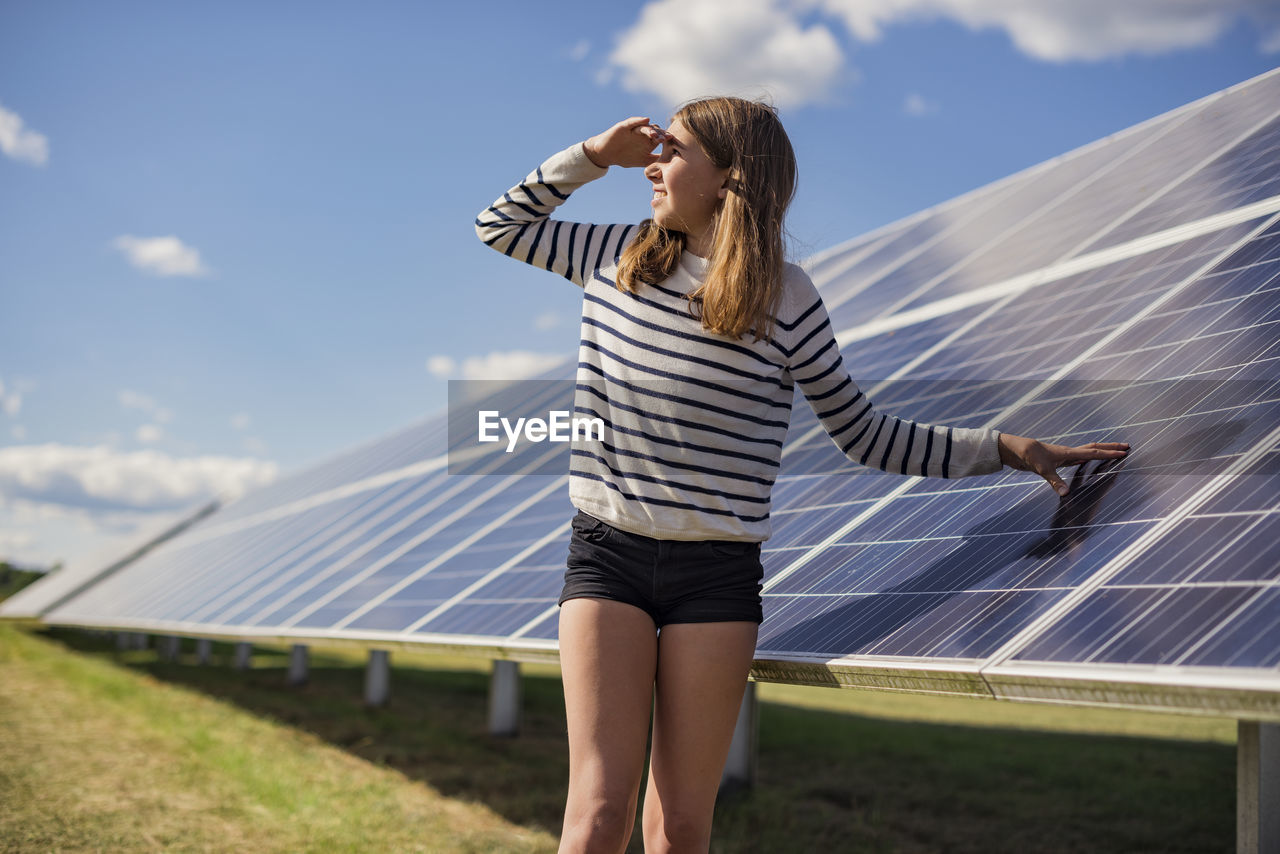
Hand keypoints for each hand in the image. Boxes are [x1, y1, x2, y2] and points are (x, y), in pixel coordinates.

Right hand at [583, 116, 667, 168]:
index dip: (667, 140)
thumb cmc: (624, 157)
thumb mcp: (643, 161)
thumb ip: (655, 160)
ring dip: (652, 130)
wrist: (606, 154)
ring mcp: (635, 129)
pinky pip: (633, 122)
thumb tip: (671, 167)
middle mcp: (644, 133)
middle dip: (662, 134)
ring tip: (656, 135)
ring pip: (646, 127)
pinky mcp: (625, 126)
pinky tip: (646, 120)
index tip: (674, 144)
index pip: (661, 138)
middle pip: (655, 131)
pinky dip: (639, 120)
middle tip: (668, 138)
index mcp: (649, 141)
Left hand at [998, 433, 1129, 496]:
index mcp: (1069, 453)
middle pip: (1094, 448)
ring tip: (1113, 451)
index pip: (1094, 453)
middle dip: (1110, 447)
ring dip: (1101, 451)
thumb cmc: (1029, 456)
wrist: (1016, 449)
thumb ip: (1056, 481)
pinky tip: (1087, 460)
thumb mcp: (1042, 469)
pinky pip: (1078, 457)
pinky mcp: (1058, 460)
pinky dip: (1087, 457)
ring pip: (1087, 451)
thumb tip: (1067, 494)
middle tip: (1126, 446)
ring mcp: (1064, 455)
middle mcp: (1069, 452)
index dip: (1109, 453)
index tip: (1124, 452)